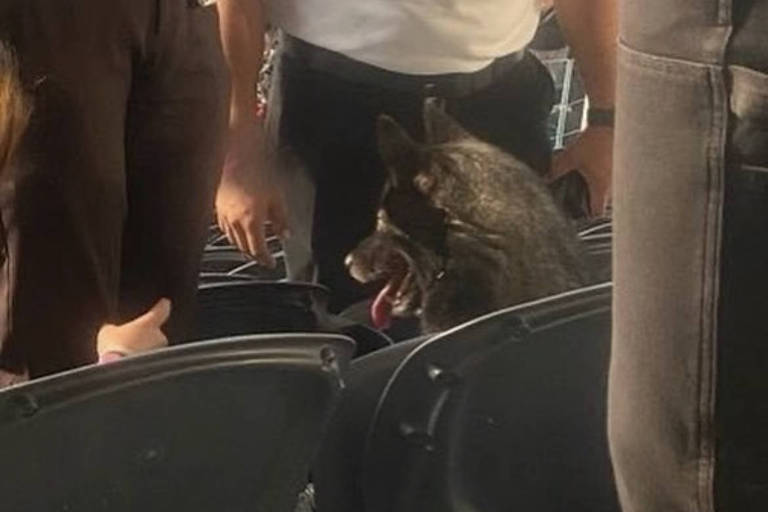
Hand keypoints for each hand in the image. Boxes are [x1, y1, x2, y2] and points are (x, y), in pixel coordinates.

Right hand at [97, 298, 171, 360]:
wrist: (120, 373)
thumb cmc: (115, 348)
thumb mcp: (108, 332)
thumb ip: (114, 328)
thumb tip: (112, 329)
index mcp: (150, 323)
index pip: (162, 310)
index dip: (162, 306)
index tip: (165, 303)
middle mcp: (160, 337)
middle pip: (157, 333)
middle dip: (148, 336)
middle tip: (133, 340)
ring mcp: (160, 353)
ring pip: (155, 349)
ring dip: (146, 351)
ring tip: (129, 356)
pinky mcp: (158, 367)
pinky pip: (151, 362)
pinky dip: (144, 363)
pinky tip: (131, 367)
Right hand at [215, 118, 287, 266]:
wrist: (234, 151)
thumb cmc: (256, 168)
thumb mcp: (276, 195)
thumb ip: (281, 218)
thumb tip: (285, 233)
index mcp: (251, 220)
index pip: (257, 249)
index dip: (265, 259)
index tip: (270, 263)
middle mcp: (234, 220)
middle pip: (243, 248)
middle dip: (254, 255)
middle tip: (262, 258)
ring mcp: (223, 214)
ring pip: (232, 239)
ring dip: (242, 246)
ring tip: (251, 248)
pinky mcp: (216, 206)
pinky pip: (224, 227)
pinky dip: (232, 233)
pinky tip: (237, 231)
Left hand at [548, 125, 612, 216]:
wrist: (609, 121)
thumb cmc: (592, 140)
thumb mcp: (569, 157)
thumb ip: (556, 170)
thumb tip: (543, 179)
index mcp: (601, 186)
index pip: (598, 212)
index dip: (587, 216)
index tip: (579, 213)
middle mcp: (613, 184)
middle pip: (604, 204)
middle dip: (592, 203)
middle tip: (581, 199)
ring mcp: (619, 175)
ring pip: (610, 191)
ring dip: (600, 191)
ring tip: (587, 184)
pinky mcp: (621, 166)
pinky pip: (614, 179)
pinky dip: (606, 179)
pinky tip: (595, 171)